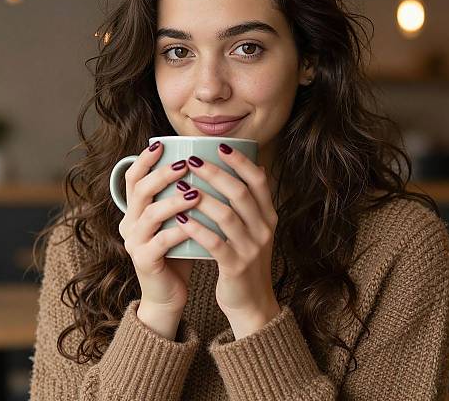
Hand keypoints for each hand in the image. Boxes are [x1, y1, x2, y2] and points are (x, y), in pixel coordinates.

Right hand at [118, 141, 199, 315]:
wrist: (168, 293)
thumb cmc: (178, 251)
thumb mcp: (177, 219)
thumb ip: (182, 196)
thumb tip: (208, 165)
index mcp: (135, 210)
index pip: (133, 178)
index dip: (145, 160)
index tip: (162, 144)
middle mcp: (129, 223)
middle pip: (140, 191)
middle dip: (162, 174)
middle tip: (185, 164)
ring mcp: (134, 242)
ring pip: (150, 214)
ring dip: (173, 201)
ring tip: (196, 192)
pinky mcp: (144, 261)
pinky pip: (162, 241)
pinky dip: (180, 230)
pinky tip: (196, 224)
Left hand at [174, 143, 280, 336]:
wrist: (253, 302)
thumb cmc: (245, 259)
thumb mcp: (255, 229)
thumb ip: (251, 203)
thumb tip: (250, 167)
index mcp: (268, 216)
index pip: (259, 181)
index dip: (240, 162)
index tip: (220, 146)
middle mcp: (264, 229)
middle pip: (240, 193)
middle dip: (215, 174)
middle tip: (192, 160)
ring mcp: (252, 248)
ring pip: (227, 216)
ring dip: (202, 198)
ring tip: (181, 185)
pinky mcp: (236, 267)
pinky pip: (215, 243)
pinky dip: (197, 229)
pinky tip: (181, 218)